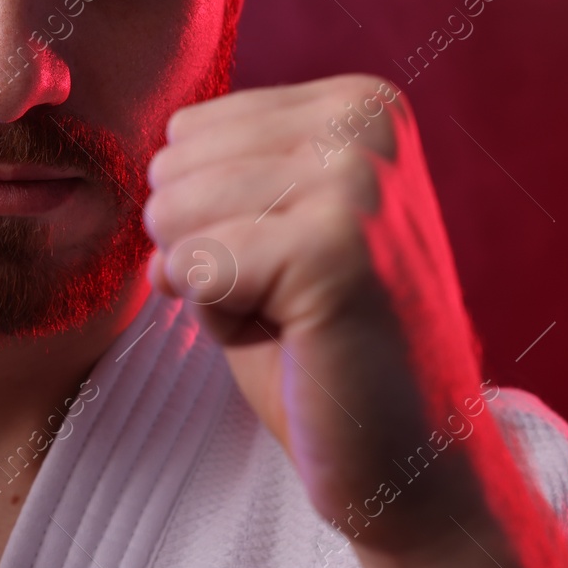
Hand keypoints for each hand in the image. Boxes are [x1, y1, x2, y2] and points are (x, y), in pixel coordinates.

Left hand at [143, 75, 567, 567]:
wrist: (417, 462)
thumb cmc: (327, 348)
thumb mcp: (273, 225)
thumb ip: (220, 172)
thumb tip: (150, 163)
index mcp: (357, 104)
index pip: (189, 131)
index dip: (211, 218)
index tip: (290, 264)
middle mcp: (364, 123)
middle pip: (174, 164)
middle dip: (205, 247)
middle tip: (291, 300)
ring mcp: (356, 180)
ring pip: (174, 212)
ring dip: (211, 287)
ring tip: (294, 317)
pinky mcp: (334, 248)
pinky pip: (192, 267)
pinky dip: (217, 320)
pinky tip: (292, 341)